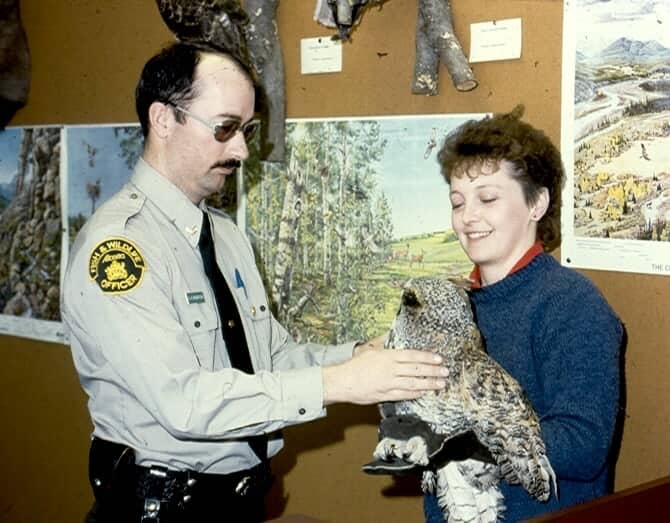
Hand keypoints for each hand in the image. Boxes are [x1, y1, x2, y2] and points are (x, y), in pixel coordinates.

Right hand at [322, 342, 446, 404]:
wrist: (343, 381)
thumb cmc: (354, 365)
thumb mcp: (369, 350)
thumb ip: (382, 343)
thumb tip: (388, 335)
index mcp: (387, 356)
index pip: (412, 355)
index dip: (427, 357)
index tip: (438, 358)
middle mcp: (390, 369)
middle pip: (416, 370)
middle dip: (433, 371)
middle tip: (445, 372)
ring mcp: (389, 383)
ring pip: (414, 383)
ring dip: (429, 383)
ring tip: (441, 384)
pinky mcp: (386, 394)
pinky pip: (404, 394)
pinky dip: (416, 393)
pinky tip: (424, 393)